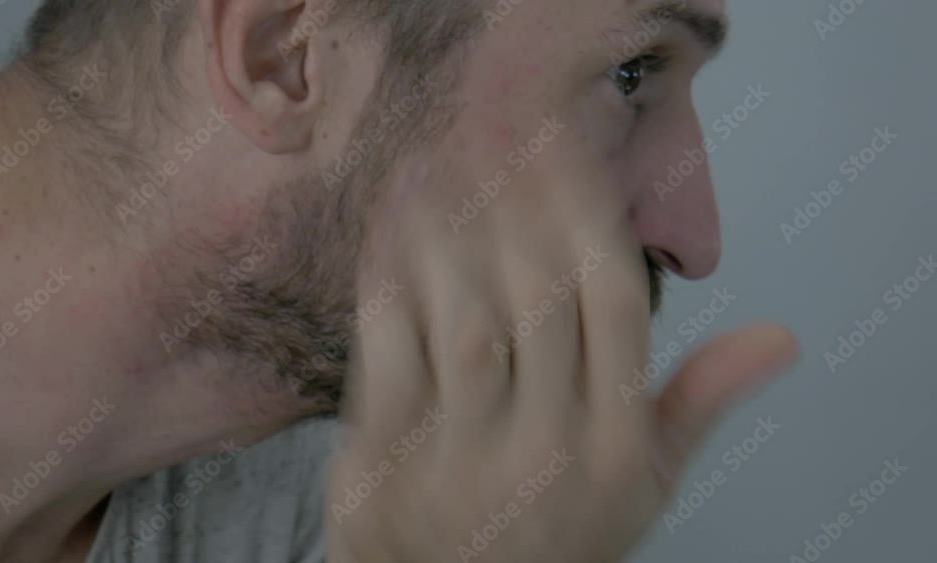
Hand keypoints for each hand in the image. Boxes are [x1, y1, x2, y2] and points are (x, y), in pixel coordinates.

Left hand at [325, 159, 797, 562]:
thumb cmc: (554, 527)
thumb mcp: (639, 483)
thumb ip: (696, 405)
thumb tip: (776, 336)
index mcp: (613, 447)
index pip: (615, 307)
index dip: (591, 214)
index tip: (566, 154)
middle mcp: (544, 450)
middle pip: (541, 300)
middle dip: (523, 205)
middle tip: (503, 138)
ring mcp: (460, 459)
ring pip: (468, 323)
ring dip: (458, 234)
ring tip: (450, 166)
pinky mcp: (384, 461)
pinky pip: (388, 356)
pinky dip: (389, 284)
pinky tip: (394, 231)